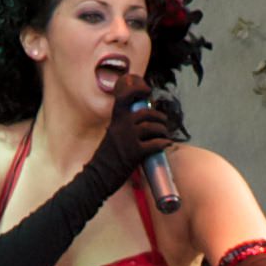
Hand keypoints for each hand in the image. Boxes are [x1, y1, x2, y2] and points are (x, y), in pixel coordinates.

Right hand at [91, 74, 180, 194]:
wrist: (98, 176)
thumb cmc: (106, 158)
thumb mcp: (112, 135)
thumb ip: (122, 126)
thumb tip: (140, 123)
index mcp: (115, 120)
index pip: (124, 97)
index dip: (137, 90)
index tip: (147, 90)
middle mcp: (122, 126)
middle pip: (146, 113)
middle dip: (158, 116)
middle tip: (163, 121)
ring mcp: (129, 139)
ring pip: (152, 127)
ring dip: (162, 129)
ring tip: (165, 133)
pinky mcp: (135, 153)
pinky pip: (155, 144)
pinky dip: (163, 143)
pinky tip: (166, 144)